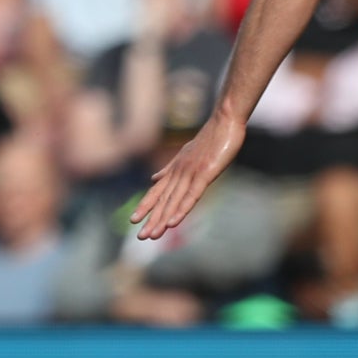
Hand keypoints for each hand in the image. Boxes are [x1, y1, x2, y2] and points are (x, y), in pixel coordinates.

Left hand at [131, 113, 246, 240]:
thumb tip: (153, 178)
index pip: (157, 191)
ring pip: (173, 201)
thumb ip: (169, 169)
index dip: (145, 205)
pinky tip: (172, 223)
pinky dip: (181, 210)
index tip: (134, 220)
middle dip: (151, 219)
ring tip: (152, 235)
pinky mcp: (205, 174)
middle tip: (140, 237)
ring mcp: (191, 173)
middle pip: (163, 200)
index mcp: (175, 169)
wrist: (224, 120)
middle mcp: (179, 173)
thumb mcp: (185, 154)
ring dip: (162, 219)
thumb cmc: (210, 138)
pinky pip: (191, 196)